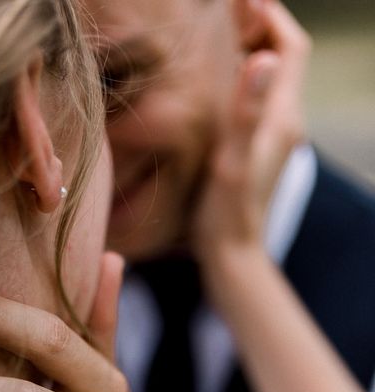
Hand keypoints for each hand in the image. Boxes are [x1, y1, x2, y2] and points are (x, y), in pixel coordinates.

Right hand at [193, 0, 310, 264]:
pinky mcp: (261, 144)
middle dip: (260, 27)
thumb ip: (247, 110)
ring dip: (251, 50)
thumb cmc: (226, 209)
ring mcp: (275, 132)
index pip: (290, 47)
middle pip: (284, 56)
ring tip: (216, 38)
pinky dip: (244, 76)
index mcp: (283, 115)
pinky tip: (216, 82)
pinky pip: (259, 96)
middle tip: (223, 14)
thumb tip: (262, 59)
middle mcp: (286, 119)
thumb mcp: (232, 159)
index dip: (271, 17)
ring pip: (271, 76)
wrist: (232, 250)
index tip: (241, 1)